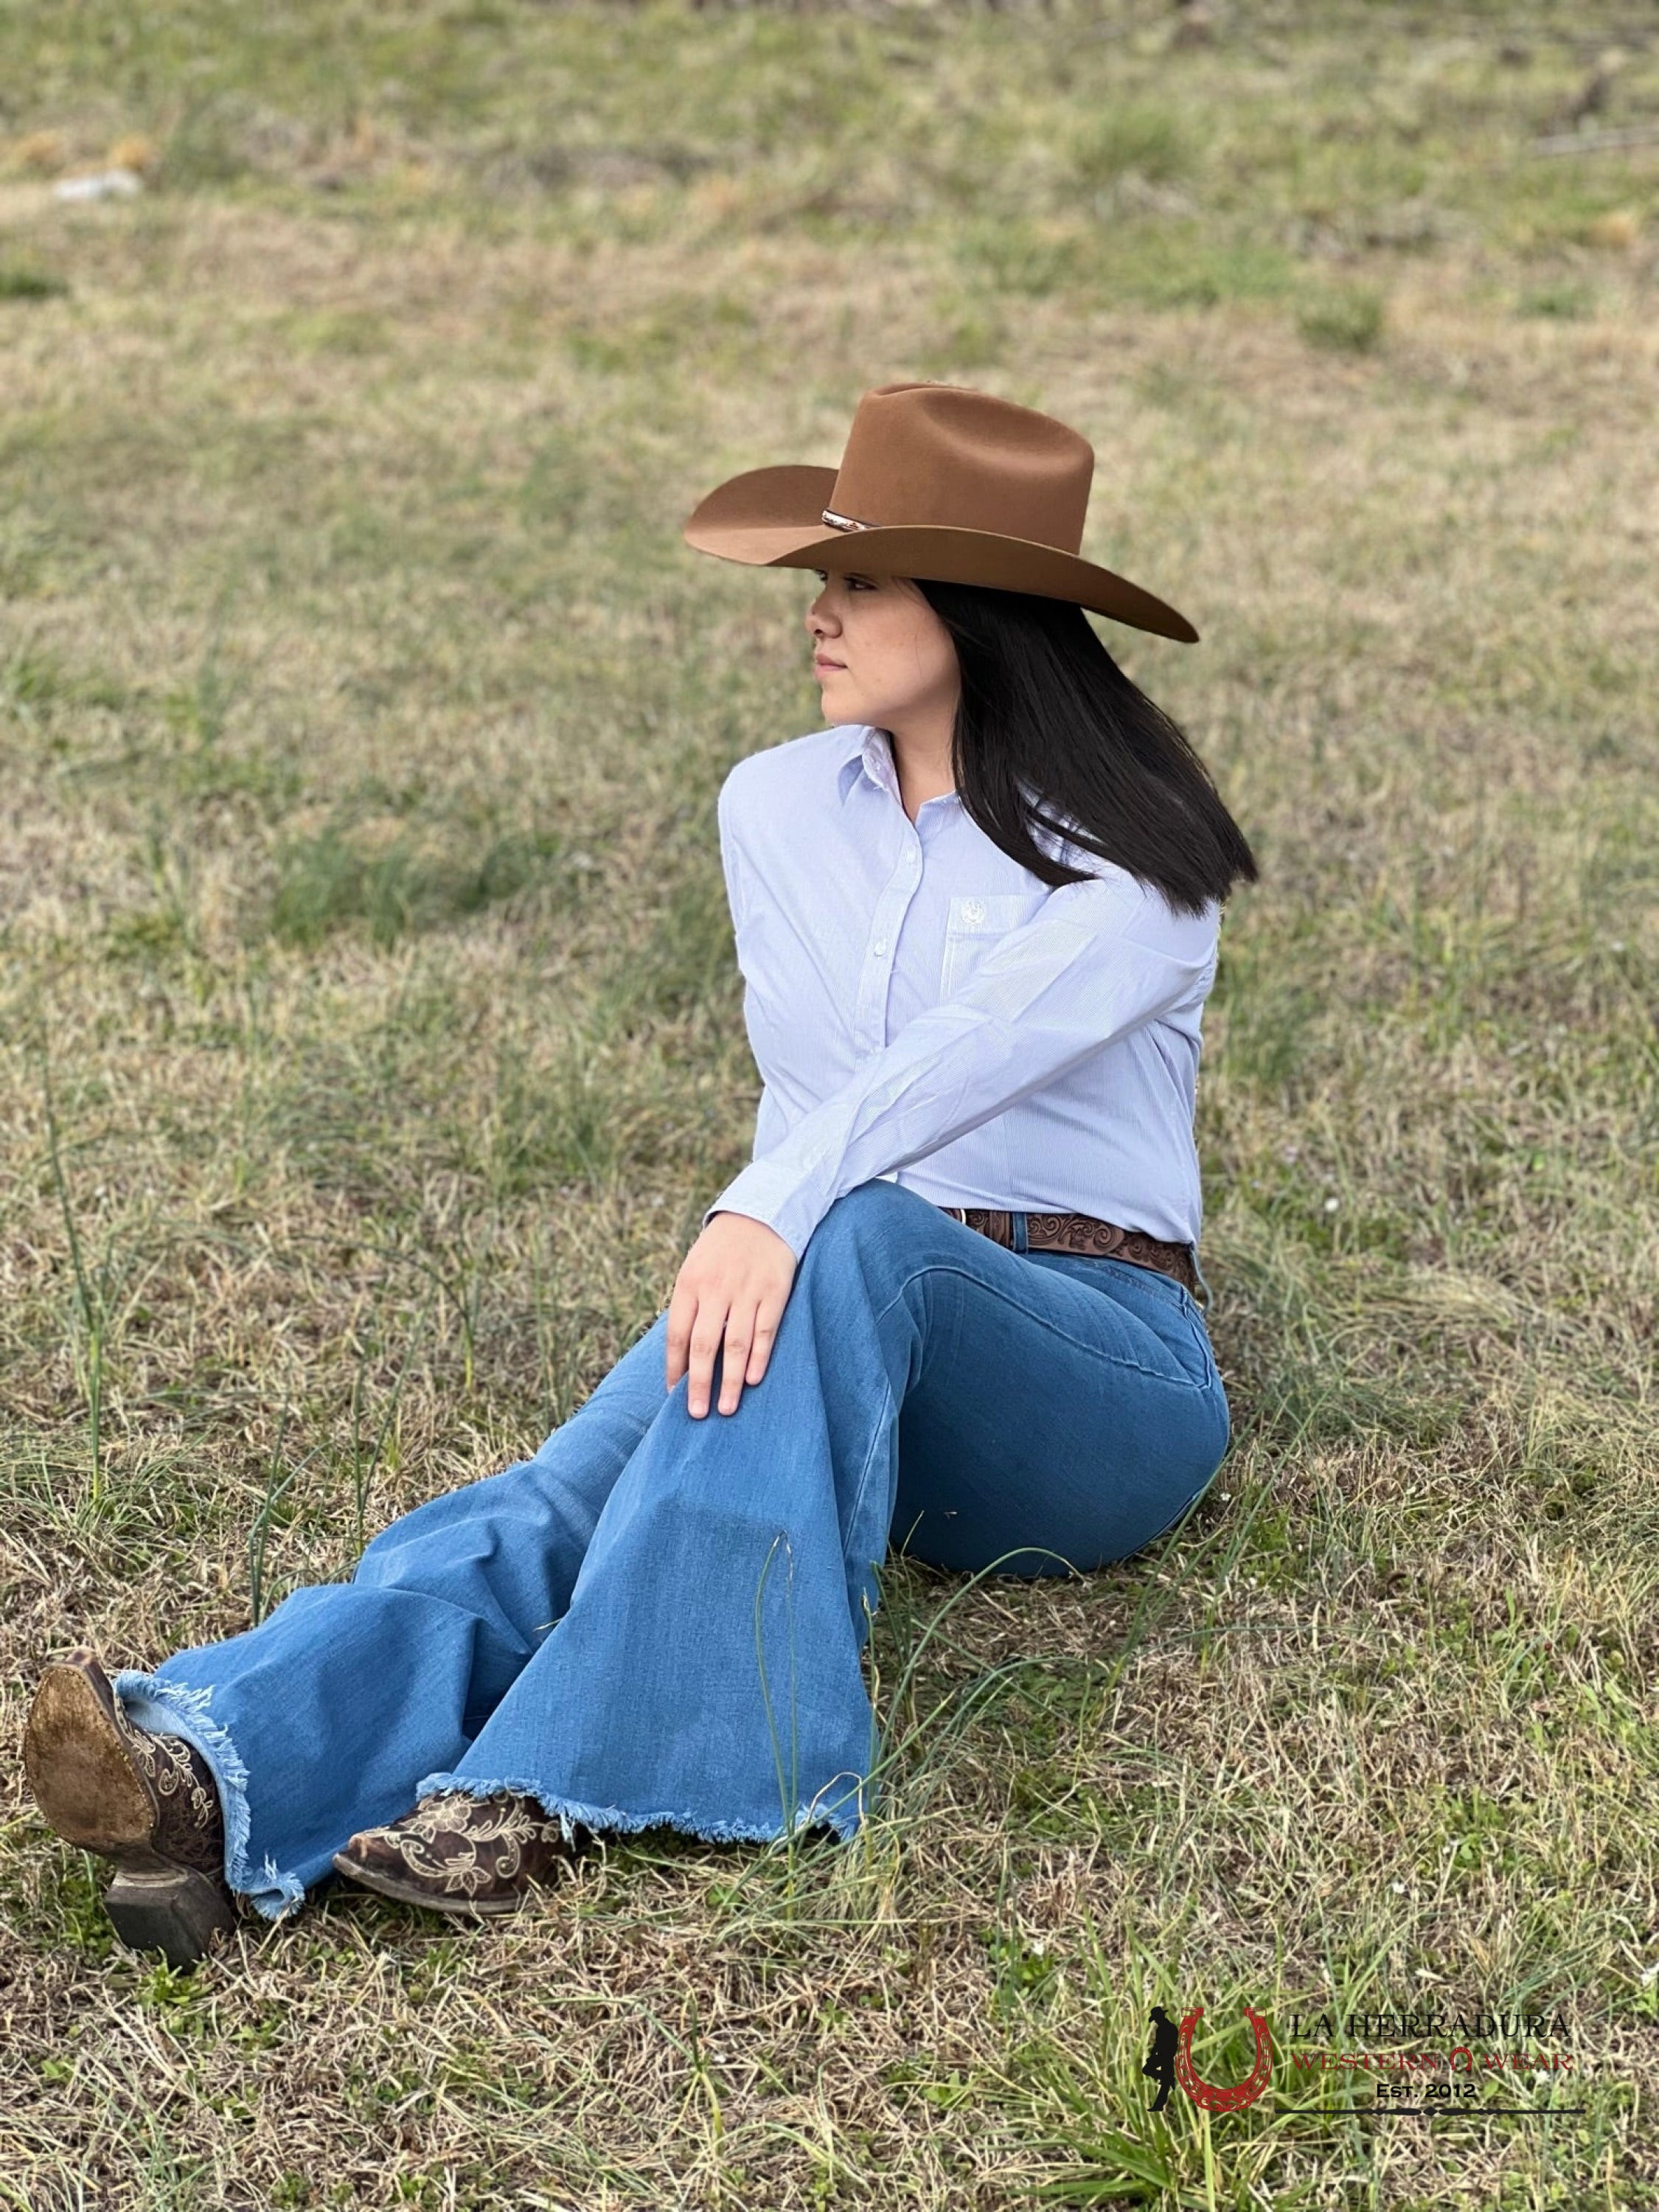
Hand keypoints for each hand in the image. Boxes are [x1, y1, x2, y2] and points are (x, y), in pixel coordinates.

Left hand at [666, 1211, 797, 1417]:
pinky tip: (753, 1379)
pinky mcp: (774, 1291)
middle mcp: (715, 1289)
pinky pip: (765, 1330)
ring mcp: (746, 1290)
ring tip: (727, 1408)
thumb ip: (689, 1307)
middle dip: (699, 1383)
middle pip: (703, 1345)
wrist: (761, 1213)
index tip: (674, 1395)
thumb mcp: (695, 1270)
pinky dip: (759, 1356)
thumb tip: (682, 1358)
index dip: (675, 1368)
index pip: (677, 1335)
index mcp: (689, 1284)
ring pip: (736, 1343)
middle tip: (698, 1414)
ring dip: (730, 1379)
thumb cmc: (721, 1251)